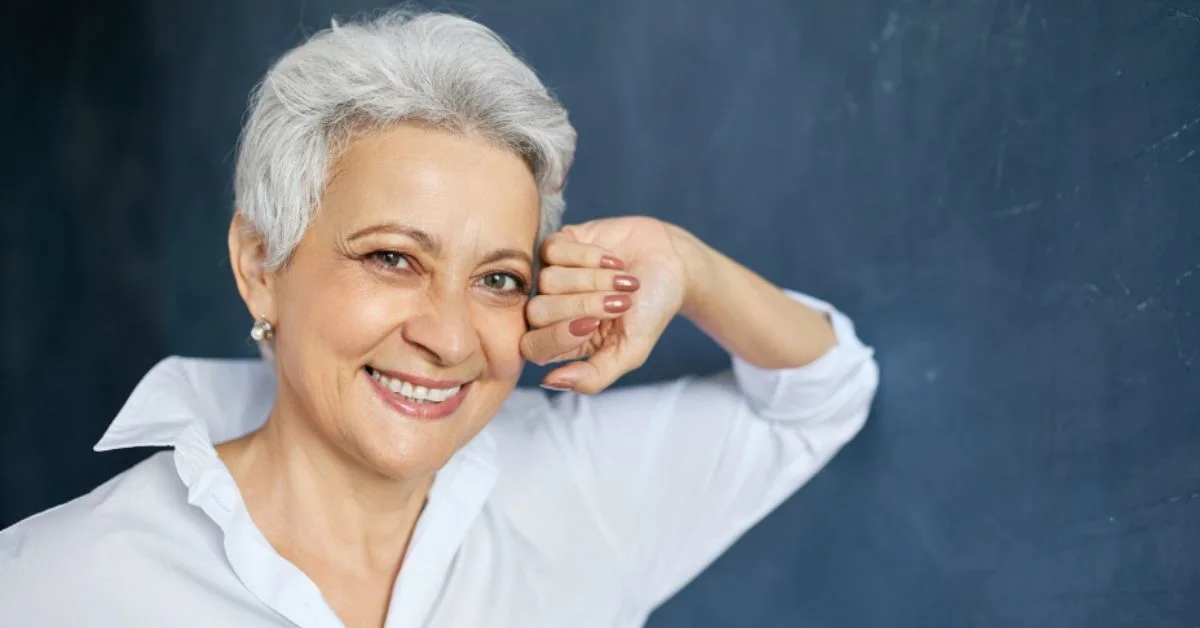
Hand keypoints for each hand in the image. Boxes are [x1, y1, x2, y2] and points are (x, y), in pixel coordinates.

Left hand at [520, 216, 693, 393]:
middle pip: (538, 312)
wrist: (672, 265)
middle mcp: (551, 309)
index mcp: (563, 342)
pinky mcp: (559, 245)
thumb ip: (594, 376)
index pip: (532, 347)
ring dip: (593, 279)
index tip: (591, 326)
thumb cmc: (650, 310)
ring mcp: (552, 276)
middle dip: (584, 305)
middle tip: (618, 302)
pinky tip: (612, 259)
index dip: (557, 336)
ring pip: (548, 280)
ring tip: (622, 279)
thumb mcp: (631, 351)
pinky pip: (553, 250)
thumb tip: (551, 383)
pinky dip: (588, 255)